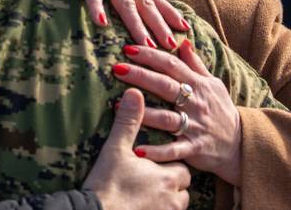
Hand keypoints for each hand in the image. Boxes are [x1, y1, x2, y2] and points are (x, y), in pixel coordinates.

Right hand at [0, 0, 188, 47]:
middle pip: (144, 3)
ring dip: (136, 24)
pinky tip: (101, 23)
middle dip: (159, 25)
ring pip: (124, 1)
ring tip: (146, 44)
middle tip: (172, 45)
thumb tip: (117, 4)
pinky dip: (97, 7)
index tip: (185, 29)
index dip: (168, 12)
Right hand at [83, 89, 190, 209]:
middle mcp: (172, 198)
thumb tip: (134, 93)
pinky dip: (160, 208)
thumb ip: (128, 121)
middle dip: (171, 181)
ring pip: (178, 204)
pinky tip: (146, 204)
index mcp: (167, 176)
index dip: (170, 163)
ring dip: (168, 197)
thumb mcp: (115, 148)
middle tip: (153, 175)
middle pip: (183, 187)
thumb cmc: (107, 183)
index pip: (182, 168)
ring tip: (150, 191)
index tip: (157, 161)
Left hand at [112, 40, 242, 185]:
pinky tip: (137, 151)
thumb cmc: (221, 110)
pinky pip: (173, 150)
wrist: (241, 144)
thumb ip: (195, 64)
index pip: (172, 65)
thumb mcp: (213, 84)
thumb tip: (182, 42)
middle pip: (166, 86)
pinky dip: (156, 151)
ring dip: (142, 113)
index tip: (128, 49)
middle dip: (141, 76)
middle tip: (116, 69)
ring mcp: (195, 126)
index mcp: (198, 85)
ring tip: (117, 108)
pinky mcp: (194, 148)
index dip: (151, 55)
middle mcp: (196, 103)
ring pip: (167, 118)